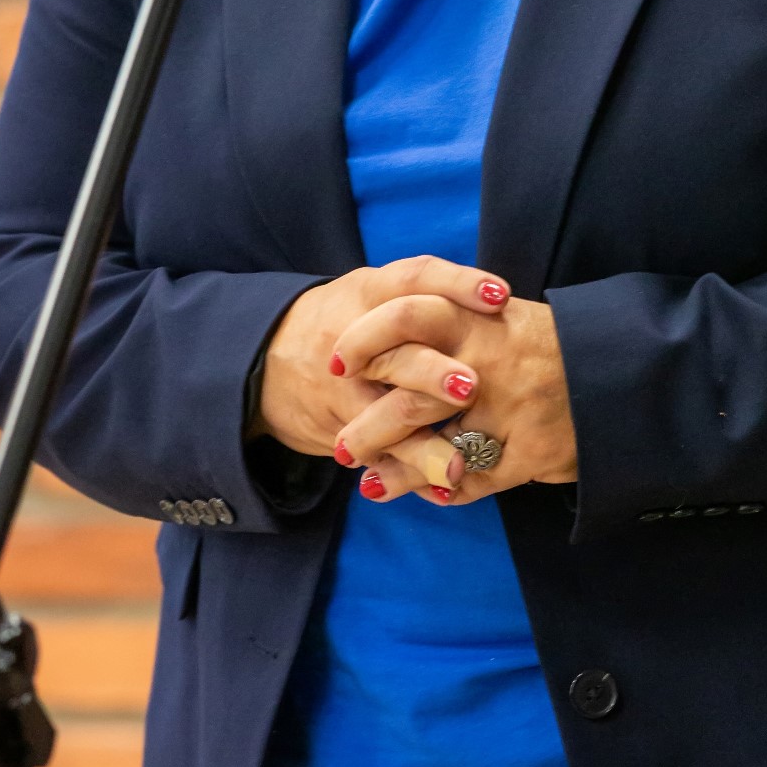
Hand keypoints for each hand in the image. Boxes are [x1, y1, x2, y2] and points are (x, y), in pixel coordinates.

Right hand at [255, 258, 509, 495]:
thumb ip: (424, 296)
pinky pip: (375, 451)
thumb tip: (500, 300)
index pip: (416, 277)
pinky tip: (444, 489)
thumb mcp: (371, 294)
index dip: (458, 284)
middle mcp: (353, 334)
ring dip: (419, 446)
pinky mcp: (340, 426)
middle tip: (471, 388)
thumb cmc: (345, 320)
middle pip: (393, 352)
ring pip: (381, 416)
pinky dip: (408, 472)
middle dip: (430, 372)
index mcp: (370, 292)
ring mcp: (343, 386)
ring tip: (455, 469)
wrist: (266, 359)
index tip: (500, 296)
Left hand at [331, 292, 575, 504]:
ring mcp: (513, 408)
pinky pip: (477, 478)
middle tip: (342, 447)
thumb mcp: (498, 320)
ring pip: (438, 444)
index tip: (337, 364)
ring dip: (398, 468)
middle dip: (368, 424)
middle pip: (412, 389)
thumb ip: (448, 326)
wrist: (623, 370)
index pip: (408, 314)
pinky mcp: (532, 449)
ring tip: (370, 484)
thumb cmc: (546, 346)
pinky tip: (429, 492)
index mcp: (479, 318)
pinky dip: (446, 489)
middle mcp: (492, 360)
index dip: (363, 339)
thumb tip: (379, 348)